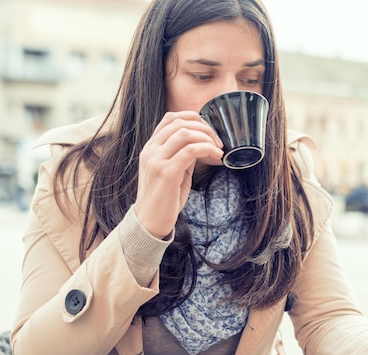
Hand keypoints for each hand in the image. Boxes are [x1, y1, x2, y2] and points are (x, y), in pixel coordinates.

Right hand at [134, 111, 223, 238]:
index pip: (170, 118)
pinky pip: (190, 151)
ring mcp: (156, 160)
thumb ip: (182, 155)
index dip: (193, 118)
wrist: (149, 222)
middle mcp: (150, 150)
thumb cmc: (164, 198)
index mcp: (151, 148)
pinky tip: (216, 156)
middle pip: (180, 122)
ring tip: (218, 149)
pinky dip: (207, 149)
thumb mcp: (172, 171)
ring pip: (185, 133)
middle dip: (204, 127)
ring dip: (207, 137)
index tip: (209, 130)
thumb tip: (201, 144)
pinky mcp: (166, 172)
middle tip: (218, 141)